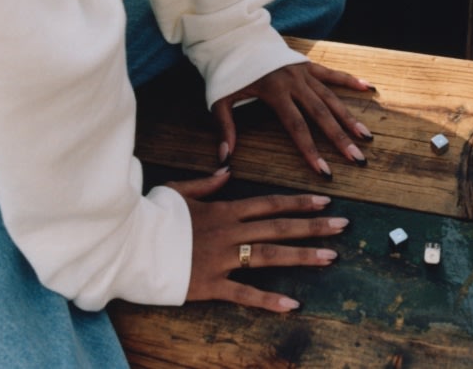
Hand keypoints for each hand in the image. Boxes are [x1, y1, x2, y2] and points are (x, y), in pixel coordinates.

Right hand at [169, 169, 347, 310]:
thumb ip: (208, 182)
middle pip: (278, 227)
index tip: (324, 200)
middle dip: (313, 226)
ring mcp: (222, 259)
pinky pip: (244, 293)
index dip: (298, 202)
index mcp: (225, 209)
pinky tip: (293, 305)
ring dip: (302, 256)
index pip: (270, 203)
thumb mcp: (181, 190)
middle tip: (343, 226)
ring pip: (269, 256)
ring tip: (331, 257)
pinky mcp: (210, 285)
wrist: (129, 243)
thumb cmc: (153, 215)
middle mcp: (229, 232)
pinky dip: (269, 300)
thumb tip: (227, 168)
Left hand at [212, 61, 373, 177]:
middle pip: (321, 114)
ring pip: (330, 97)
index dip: (310, 149)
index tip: (324, 170)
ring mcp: (303, 71)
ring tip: (365, 136)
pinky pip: (331, 73)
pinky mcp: (307, 64)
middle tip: (357, 157)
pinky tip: (367, 87)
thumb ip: (225, 127)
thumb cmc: (228, 71)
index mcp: (275, 91)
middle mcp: (294, 81)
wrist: (236, 37)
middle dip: (339, 137)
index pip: (296, 126)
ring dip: (348, 117)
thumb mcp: (220, 98)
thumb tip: (226, 158)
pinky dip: (349, 80)